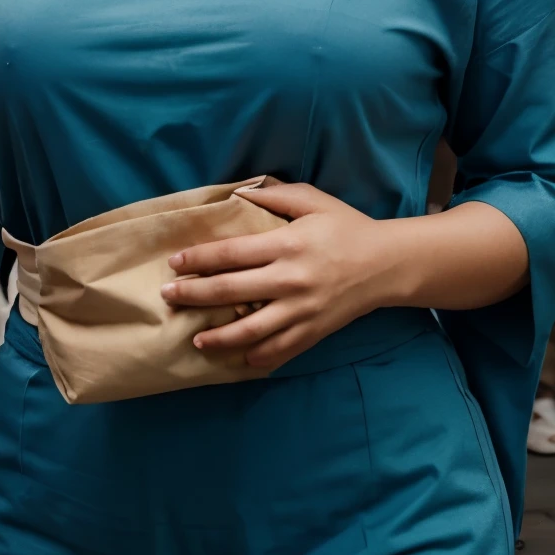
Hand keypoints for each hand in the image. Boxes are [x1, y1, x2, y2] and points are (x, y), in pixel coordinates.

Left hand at [160, 183, 393, 371]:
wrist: (387, 264)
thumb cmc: (345, 227)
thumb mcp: (312, 200)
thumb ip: (273, 196)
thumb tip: (236, 195)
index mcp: (286, 244)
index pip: (231, 254)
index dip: (198, 259)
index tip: (174, 263)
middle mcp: (290, 280)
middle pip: (231, 291)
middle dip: (194, 295)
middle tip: (167, 297)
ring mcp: (302, 311)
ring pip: (251, 331)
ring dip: (219, 337)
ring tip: (196, 339)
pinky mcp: (314, 331)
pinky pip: (280, 350)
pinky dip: (258, 358)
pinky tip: (239, 359)